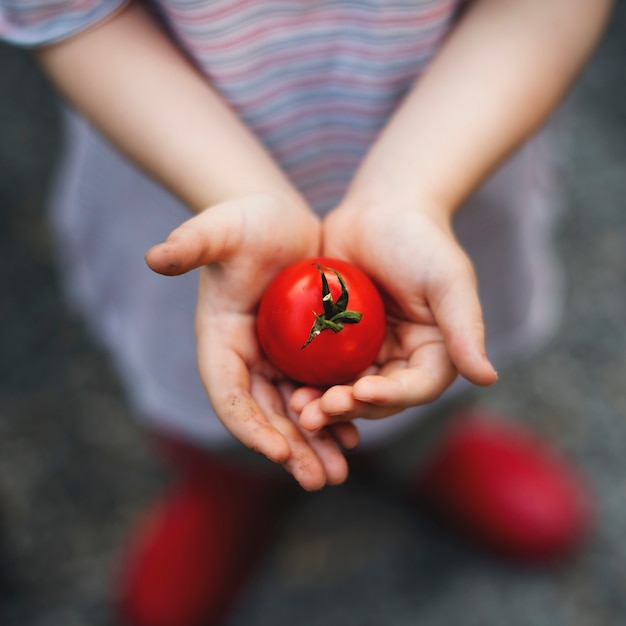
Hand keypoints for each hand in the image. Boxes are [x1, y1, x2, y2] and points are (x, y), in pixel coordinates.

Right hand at [145, 193, 358, 489]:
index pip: (228, 394)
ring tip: (339, 472)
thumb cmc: (246, 221)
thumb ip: (191, 243)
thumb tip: (155, 257)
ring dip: (314, 444)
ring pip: (293, 412)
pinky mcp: (302, 353)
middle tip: (320, 480)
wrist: (277, 219)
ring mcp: (274, 358)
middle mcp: (245, 358)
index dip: (250, 425)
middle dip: (290, 449)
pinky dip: (334, 416)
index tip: (278, 451)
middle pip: (264, 415)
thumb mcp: (221, 229)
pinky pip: (317, 393)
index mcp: (220, 341)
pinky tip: (355, 433)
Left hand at [293, 202, 497, 429]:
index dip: (390, 397)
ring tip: (299, 409)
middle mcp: (400, 362)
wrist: (379, 212)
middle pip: (376, 399)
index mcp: (433, 355)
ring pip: (345, 391)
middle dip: (349, 409)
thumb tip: (488, 378)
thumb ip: (465, 328)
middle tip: (318, 411)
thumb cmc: (420, 240)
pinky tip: (286, 388)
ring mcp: (366, 354)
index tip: (361, 392)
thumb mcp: (448, 280)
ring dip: (324, 405)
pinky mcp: (336, 344)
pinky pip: (321, 369)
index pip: (416, 387)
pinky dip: (306, 382)